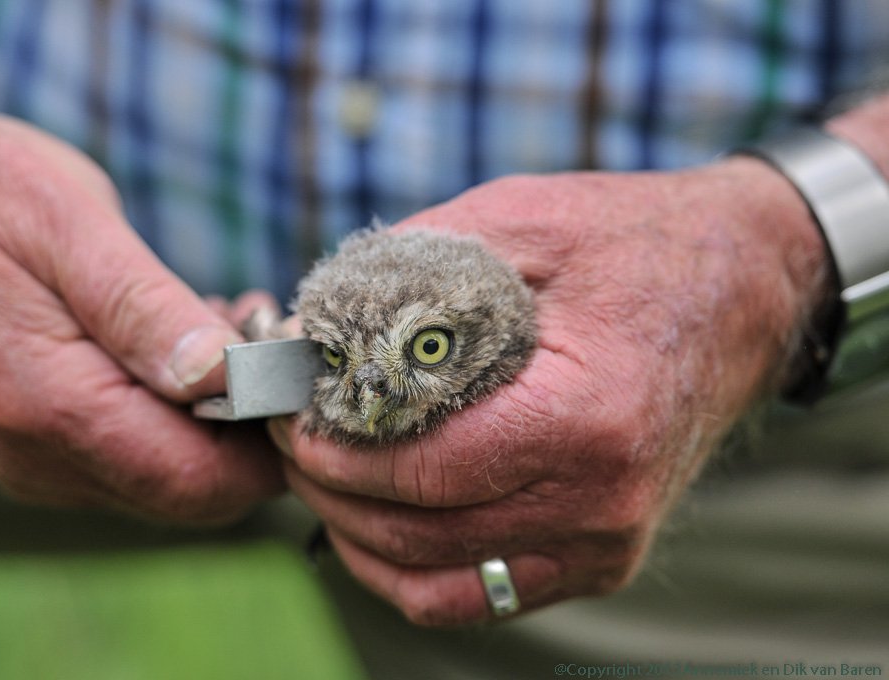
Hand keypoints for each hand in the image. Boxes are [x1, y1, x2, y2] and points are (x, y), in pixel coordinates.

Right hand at [0, 94, 282, 523]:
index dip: (271, 441)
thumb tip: (223, 376)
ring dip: (215, 416)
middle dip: (249, 425)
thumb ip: (145, 308)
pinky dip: (174, 413)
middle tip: (256, 329)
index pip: (203, 482)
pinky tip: (173, 343)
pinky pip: (133, 458)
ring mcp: (35, 463)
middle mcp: (42, 459)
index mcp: (55, 406)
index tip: (293, 368)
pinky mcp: (36, 451)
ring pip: (168, 479)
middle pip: (194, 492)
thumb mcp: (68, 222)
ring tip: (216, 320)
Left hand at [272, 160, 828, 624]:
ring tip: (319, 475)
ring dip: (359, 534)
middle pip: (420, 533)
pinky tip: (372, 524)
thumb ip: (408, 272)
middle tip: (288, 437)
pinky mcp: (601, 557)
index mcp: (588, 418)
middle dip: (330, 490)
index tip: (286, 416)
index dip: (336, 452)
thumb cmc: (631, 245)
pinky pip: (481, 595)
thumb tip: (308, 327)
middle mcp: (603, 502)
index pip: (425, 469)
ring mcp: (607, 543)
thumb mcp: (520, 222)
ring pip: (439, 580)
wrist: (742, 288)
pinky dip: (410, 570)